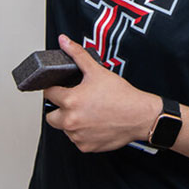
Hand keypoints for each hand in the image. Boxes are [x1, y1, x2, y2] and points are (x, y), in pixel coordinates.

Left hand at [43, 35, 159, 152]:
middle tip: (73, 102)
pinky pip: (77, 140)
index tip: (61, 89)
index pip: (48, 95)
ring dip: (70, 122)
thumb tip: (64, 41)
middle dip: (59, 109)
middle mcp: (71, 121)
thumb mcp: (97, 71)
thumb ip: (77, 55)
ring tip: (87, 112)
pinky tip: (94, 124)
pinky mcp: (86, 146)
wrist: (140, 116)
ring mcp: (78, 136)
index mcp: (70, 101)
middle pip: (51, 116)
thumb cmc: (121, 95)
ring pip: (64, 129)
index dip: (54, 89)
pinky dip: (82, 133)